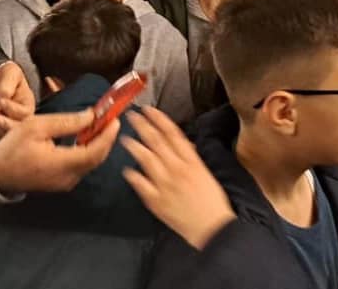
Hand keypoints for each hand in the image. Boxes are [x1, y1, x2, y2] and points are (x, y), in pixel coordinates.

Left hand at [0, 62, 34, 138]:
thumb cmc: (8, 76)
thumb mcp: (11, 72)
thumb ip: (8, 84)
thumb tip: (4, 96)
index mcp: (27, 104)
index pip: (24, 113)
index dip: (12, 108)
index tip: (1, 100)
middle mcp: (20, 118)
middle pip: (15, 129)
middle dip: (2, 123)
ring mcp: (8, 124)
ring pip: (2, 134)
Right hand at [0, 110, 119, 192]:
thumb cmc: (14, 147)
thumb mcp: (37, 126)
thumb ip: (66, 122)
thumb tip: (91, 116)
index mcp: (61, 164)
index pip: (94, 152)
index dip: (107, 136)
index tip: (115, 119)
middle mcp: (68, 177)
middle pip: (96, 158)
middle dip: (107, 138)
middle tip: (111, 118)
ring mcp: (65, 182)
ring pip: (91, 162)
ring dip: (99, 143)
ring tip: (101, 123)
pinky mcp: (62, 182)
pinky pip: (82, 165)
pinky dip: (89, 150)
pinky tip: (87, 136)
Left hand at [122, 106, 235, 249]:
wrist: (212, 227)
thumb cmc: (212, 199)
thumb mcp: (205, 172)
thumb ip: (192, 156)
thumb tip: (183, 142)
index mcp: (191, 161)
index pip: (172, 133)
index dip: (158, 119)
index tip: (148, 109)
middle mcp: (176, 169)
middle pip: (156, 142)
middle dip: (142, 126)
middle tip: (131, 116)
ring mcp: (165, 184)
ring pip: (146, 160)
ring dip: (134, 147)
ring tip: (125, 139)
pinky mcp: (157, 201)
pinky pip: (141, 185)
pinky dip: (133, 176)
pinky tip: (127, 169)